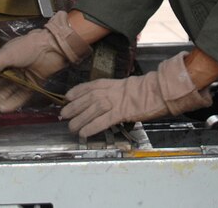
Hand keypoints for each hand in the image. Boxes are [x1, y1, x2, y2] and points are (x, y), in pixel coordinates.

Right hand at [0, 11, 90, 112]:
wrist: (52, 47)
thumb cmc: (28, 46)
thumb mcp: (7, 54)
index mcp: (1, 60)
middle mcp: (9, 70)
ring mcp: (21, 79)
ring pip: (6, 92)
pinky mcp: (32, 86)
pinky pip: (20, 96)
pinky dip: (12, 102)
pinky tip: (4, 108)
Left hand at [60, 52, 211, 137]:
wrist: (154, 92)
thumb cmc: (140, 90)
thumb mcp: (120, 86)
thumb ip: (108, 91)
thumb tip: (97, 101)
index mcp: (106, 83)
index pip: (86, 87)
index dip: (75, 94)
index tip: (66, 99)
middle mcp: (106, 91)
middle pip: (84, 100)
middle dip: (72, 108)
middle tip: (63, 116)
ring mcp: (112, 102)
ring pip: (90, 112)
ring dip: (79, 121)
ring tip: (72, 128)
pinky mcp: (119, 113)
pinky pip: (102, 122)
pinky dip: (91, 128)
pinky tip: (84, 134)